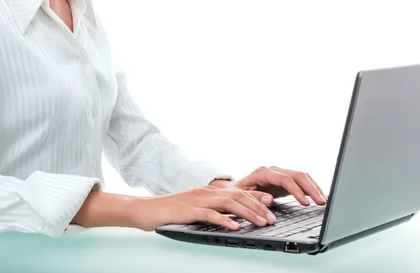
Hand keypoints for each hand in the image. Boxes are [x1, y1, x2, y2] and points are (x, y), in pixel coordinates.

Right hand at [132, 185, 278, 231]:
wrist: (147, 209)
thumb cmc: (172, 211)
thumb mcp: (197, 207)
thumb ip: (213, 208)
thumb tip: (233, 217)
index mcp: (210, 191)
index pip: (238, 191)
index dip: (256, 196)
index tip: (272, 203)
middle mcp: (207, 192)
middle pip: (238, 196)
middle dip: (258, 206)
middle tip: (272, 218)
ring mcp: (198, 200)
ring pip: (229, 203)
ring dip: (248, 213)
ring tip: (261, 222)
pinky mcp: (189, 211)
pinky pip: (210, 215)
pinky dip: (225, 221)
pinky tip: (235, 228)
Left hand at [211, 166, 327, 206]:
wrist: (234, 188)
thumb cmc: (237, 193)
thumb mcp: (242, 196)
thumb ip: (255, 197)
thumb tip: (270, 199)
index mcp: (264, 173)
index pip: (285, 179)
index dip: (297, 191)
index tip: (306, 203)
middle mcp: (274, 170)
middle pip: (297, 175)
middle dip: (311, 188)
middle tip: (321, 202)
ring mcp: (280, 173)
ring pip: (302, 176)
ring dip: (314, 187)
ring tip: (324, 201)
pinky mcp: (285, 178)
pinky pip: (302, 180)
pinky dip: (312, 187)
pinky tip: (319, 195)